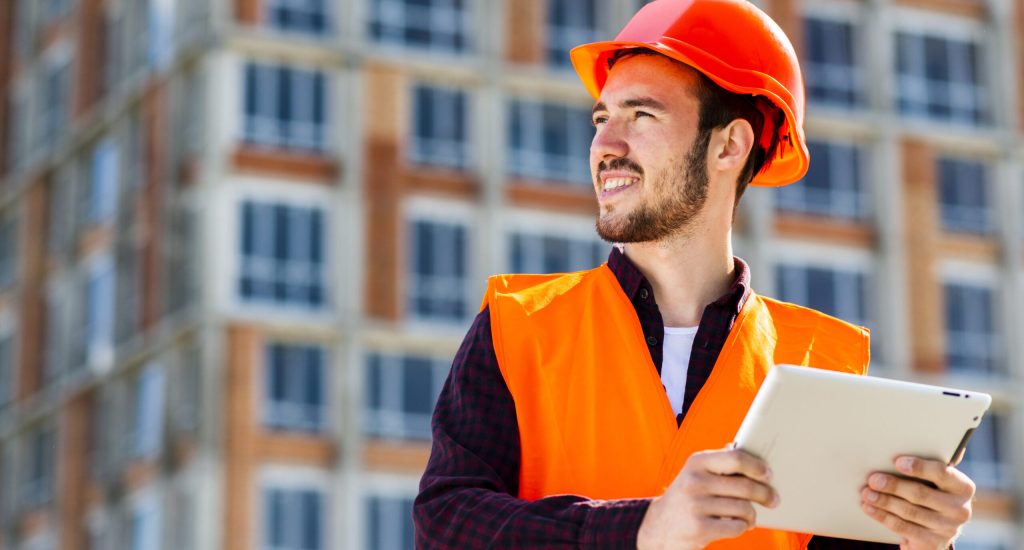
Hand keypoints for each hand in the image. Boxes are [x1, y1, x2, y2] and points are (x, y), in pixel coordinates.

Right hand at [637, 447, 779, 549]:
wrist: (659, 526)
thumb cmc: (687, 496)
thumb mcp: (696, 473)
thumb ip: (720, 462)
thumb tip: (746, 450)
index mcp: (697, 462)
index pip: (736, 458)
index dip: (757, 467)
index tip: (768, 474)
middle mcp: (695, 481)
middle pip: (745, 486)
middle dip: (765, 494)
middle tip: (774, 500)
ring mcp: (695, 505)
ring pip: (743, 508)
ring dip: (752, 515)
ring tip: (750, 516)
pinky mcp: (699, 528)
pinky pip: (736, 526)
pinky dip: (742, 527)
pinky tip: (738, 525)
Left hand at [860, 456, 974, 549]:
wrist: (935, 531)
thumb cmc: (930, 495)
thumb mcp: (935, 481)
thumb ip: (926, 466)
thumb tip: (900, 443)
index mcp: (963, 487)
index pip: (942, 473)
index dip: (919, 467)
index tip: (897, 462)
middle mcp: (960, 509)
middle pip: (921, 494)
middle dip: (893, 486)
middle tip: (873, 479)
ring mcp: (948, 528)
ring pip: (909, 512)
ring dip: (884, 501)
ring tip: (867, 493)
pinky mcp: (933, 543)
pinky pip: (903, 528)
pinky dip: (883, 516)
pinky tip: (869, 508)